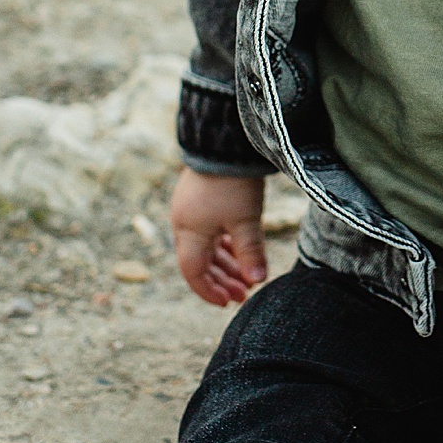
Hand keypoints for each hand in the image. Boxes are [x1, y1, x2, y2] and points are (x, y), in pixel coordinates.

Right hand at [169, 169, 267, 306]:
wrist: (226, 140)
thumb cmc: (234, 183)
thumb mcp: (246, 220)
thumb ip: (250, 252)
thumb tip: (258, 281)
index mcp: (189, 231)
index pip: (193, 272)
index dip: (210, 291)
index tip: (230, 302)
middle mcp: (185, 223)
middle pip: (199, 262)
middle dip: (221, 280)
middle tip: (243, 294)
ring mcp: (192, 210)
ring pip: (206, 247)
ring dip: (225, 263)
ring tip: (245, 276)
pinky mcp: (202, 198)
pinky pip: (209, 231)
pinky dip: (223, 245)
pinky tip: (238, 250)